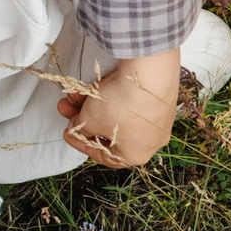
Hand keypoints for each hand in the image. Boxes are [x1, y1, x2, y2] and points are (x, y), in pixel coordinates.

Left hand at [60, 52, 182, 169]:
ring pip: (121, 116)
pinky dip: (113, 97)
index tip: (69, 132)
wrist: (150, 75)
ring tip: (76, 93)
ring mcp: (159, 120)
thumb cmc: (119, 106)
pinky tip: (98, 86)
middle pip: (111, 133)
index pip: (103, 155)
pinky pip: (134, 103)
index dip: (81, 143)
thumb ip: (80, 128)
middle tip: (68, 108)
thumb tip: (78, 127)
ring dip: (95, 106)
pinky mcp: (162, 100)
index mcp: (135, 156)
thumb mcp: (90, 120)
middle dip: (86, 119)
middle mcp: (151, 142)